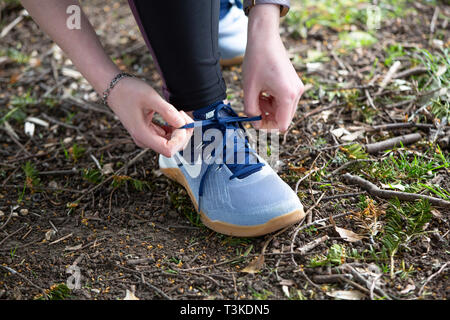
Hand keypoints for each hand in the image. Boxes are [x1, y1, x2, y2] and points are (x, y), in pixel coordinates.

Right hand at [107, 77, 192, 156]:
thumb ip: (168, 111)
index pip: (169, 150)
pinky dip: (174, 128)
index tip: (181, 122)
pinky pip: (167, 136)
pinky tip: (173, 116)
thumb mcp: (151, 97)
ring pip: (172, 142)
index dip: (180, 138)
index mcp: (143, 135)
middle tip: (182, 114)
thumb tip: (183, 123)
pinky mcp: (150, 133)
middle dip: (183, 133)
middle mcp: (145, 140)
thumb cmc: (129, 91)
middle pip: (173, 148)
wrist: (114, 88)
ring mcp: (147, 138)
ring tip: (178, 113)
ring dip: (180, 130)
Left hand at [243, 4, 303, 131]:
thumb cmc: (256, 60)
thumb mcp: (249, 89)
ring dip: (269, 109)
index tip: (255, 122)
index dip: (267, 127)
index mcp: (287, 95)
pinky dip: (273, 101)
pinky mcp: (294, 84)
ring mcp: (297, 88)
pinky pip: (284, 101)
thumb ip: (251, 111)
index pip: (282, 125)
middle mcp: (297, 93)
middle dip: (267, 117)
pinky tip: (263, 91)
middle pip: (283, 118)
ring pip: (283, 110)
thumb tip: (255, 124)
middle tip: (253, 107)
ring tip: (256, 96)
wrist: (265, 38)